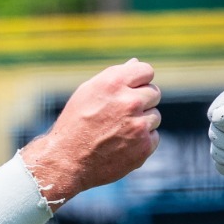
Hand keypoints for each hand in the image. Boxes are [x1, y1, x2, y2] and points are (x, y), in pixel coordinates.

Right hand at [20, 59, 161, 205]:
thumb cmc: (75, 123)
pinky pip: (153, 136)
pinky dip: (142, 140)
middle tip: (122, 113)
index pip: (147, 70)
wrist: (68, 161)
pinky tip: (122, 144)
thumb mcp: (88, 92)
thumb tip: (136, 62)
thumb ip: (115, 76)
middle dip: (142, 101)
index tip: (132, 89)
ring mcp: (139, 125)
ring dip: (142, 121)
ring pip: (155, 116)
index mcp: (114, 83)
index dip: (139, 80)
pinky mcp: (144, 146)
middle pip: (154, 93)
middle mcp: (130, 102)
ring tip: (118, 130)